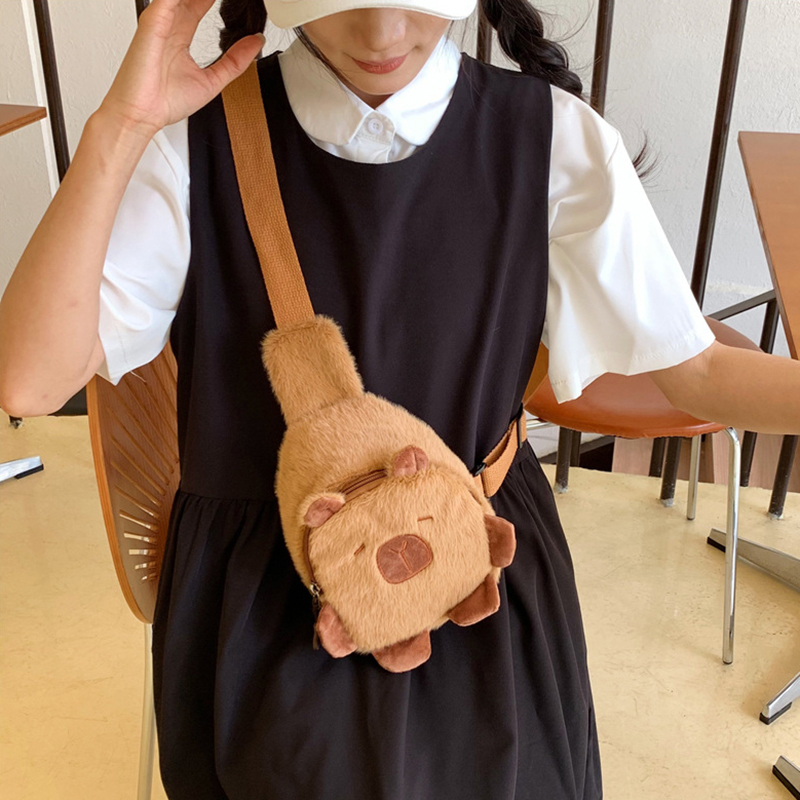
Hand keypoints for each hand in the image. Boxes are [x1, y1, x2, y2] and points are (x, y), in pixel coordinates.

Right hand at [97, 0, 264, 136]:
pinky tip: (205, 0)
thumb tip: (256, 43)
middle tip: (237, 1)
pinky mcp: (153, 21)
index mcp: (180, 37)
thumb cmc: (165, 102)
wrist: (143, 115)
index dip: (217, 2)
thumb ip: (235, 61)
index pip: (199, 6)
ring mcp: (160, 20)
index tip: (239, 6)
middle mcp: (169, 25)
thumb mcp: (213, 80)